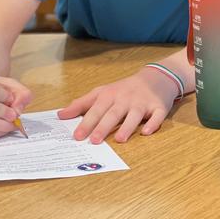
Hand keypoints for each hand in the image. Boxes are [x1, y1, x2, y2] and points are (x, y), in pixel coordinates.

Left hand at [58, 68, 178, 143]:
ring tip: (120, 139)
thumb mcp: (102, 93)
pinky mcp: (158, 107)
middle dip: (103, 126)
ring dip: (127, 126)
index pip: (96, 110)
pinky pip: (157, 116)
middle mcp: (125, 99)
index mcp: (110, 95)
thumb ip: (81, 104)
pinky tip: (147, 132)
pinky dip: (153, 123)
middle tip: (94, 141)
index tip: (77, 136)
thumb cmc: (124, 89)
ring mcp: (143, 103)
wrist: (154, 77)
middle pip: (113, 113)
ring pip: (134, 115)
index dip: (86, 123)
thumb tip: (61, 115)